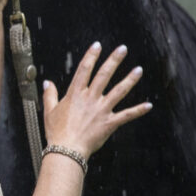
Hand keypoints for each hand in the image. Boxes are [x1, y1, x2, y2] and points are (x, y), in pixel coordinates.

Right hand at [42, 42, 152, 158]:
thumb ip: (49, 95)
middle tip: (123, 49)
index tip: (97, 45)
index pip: (84, 69)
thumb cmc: (56, 132)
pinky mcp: (109, 123)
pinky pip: (126, 115)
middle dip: (114, 60)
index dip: (91, 56)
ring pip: (118, 91)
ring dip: (130, 80)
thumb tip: (47, 83)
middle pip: (104, 75)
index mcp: (75, 94)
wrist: (67, 150)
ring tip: (139, 70)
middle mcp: (90, 99)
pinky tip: (148, 105)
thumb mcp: (49, 111)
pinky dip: (138, 110)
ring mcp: (101, 110)